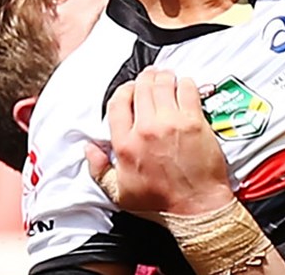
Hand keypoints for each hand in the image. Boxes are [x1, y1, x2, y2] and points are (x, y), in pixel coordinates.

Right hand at [85, 69, 232, 217]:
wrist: (196, 207)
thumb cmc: (160, 203)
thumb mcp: (118, 193)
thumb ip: (99, 169)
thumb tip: (89, 148)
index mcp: (125, 145)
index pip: (117, 104)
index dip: (123, 91)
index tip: (129, 90)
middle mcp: (146, 129)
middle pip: (141, 88)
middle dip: (145, 78)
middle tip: (150, 77)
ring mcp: (172, 123)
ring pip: (164, 84)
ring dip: (164, 76)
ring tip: (166, 77)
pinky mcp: (195, 121)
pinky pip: (188, 90)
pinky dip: (186, 83)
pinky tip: (185, 85)